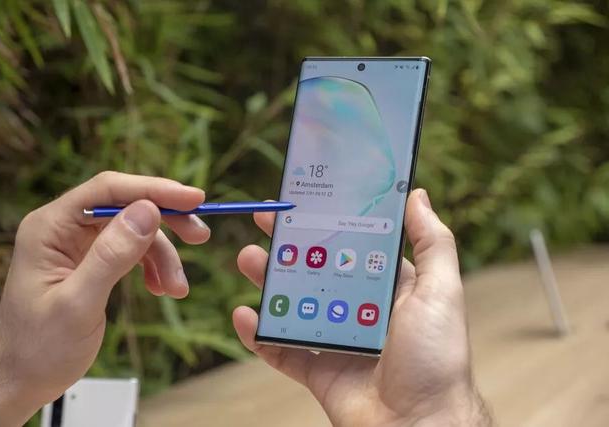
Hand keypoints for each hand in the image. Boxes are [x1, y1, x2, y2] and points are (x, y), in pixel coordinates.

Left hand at [0, 171, 209, 426]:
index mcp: (50, 227)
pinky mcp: (92, 260)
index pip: (108, 191)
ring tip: (177, 288)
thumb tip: (149, 212)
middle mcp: (64, 228)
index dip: (154, 190)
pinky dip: (154, 267)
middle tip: (201, 234)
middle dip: (167, 220)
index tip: (194, 198)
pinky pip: (133, 251)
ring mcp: (78, 244)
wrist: (23, 380)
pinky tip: (162, 289)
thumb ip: (111, 256)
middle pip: (126, 205)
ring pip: (136, 231)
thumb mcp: (79, 303)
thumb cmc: (38, 349)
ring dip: (164, 256)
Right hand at [233, 189, 491, 425]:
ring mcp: (336, 340)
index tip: (307, 200)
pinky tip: (245, 315)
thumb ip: (432, 243)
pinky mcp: (319, 372)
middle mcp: (360, 310)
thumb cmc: (436, 359)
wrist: (418, 426)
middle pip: (316, 269)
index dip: (329, 221)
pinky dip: (260, 335)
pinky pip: (282, 350)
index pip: (353, 245)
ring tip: (248, 259)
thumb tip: (415, 195)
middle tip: (266, 219)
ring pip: (294, 304)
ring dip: (269, 281)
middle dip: (290, 245)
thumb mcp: (441, 292)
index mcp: (387, 288)